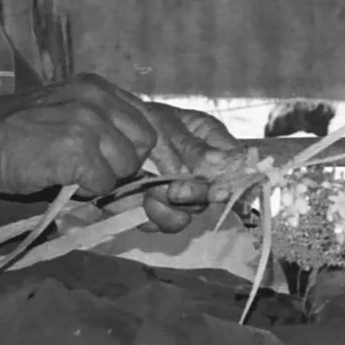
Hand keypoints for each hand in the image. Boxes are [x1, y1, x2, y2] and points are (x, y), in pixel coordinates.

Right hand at [0, 74, 163, 200]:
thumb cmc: (15, 132)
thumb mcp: (64, 110)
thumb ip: (99, 122)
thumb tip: (135, 156)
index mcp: (97, 87)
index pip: (146, 116)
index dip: (139, 145)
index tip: (131, 163)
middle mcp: (98, 98)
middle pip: (145, 141)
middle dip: (125, 162)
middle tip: (94, 170)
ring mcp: (90, 122)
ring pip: (127, 165)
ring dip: (104, 177)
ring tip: (72, 172)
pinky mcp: (79, 150)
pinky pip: (104, 183)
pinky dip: (86, 190)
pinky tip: (60, 178)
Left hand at [139, 102, 241, 231]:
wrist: (105, 137)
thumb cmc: (136, 121)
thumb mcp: (163, 124)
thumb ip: (191, 145)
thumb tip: (221, 160)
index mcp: (212, 141)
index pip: (240, 163)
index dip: (235, 180)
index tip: (219, 189)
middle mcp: (204, 170)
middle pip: (217, 195)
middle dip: (195, 195)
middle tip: (174, 190)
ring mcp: (185, 192)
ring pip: (193, 213)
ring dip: (171, 207)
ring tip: (149, 191)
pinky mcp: (164, 210)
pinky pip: (168, 223)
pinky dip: (154, 217)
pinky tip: (141, 203)